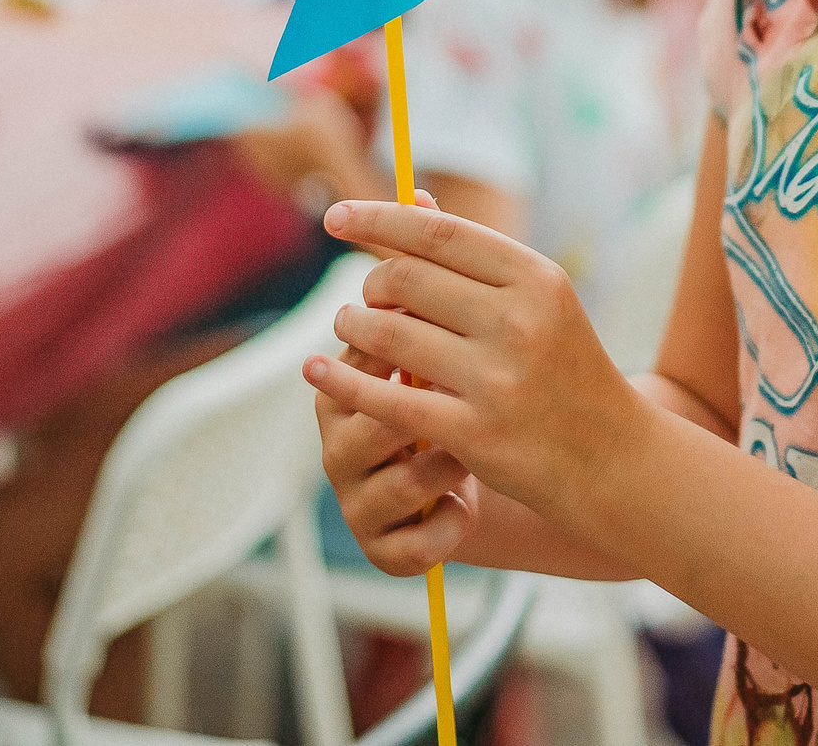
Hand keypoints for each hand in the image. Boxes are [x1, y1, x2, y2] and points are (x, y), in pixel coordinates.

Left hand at [302, 200, 644, 515]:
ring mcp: (497, 379)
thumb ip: (474, 255)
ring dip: (354, 326)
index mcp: (537, 279)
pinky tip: (318, 369)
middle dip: (371, 283)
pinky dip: (344, 379)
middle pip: (407, 279)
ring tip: (350, 326)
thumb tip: (410, 199)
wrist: (611, 457)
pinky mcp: (474, 433)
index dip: (378, 219)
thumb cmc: (564, 369)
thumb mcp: (538, 301)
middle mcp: (519, 322)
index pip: (439, 233)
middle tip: (365, 295)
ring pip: (390, 335)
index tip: (335, 217)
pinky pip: (387, 398)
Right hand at [307, 336, 476, 576]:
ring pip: (404, 484)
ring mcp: (357, 505)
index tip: (457, 348)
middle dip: (432, 413)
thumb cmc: (458, 402)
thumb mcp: (441, 359)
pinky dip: (450, 524)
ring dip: (449, 466)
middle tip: (471, 401)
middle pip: (378, 425)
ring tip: (474, 452)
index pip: (360, 367)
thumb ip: (428, 320)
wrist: (479, 474)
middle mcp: (337, 451)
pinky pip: (415, 546)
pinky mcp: (383, 553)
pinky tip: (467, 505)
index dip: (410, 356)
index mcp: (340, 395)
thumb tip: (431, 264)